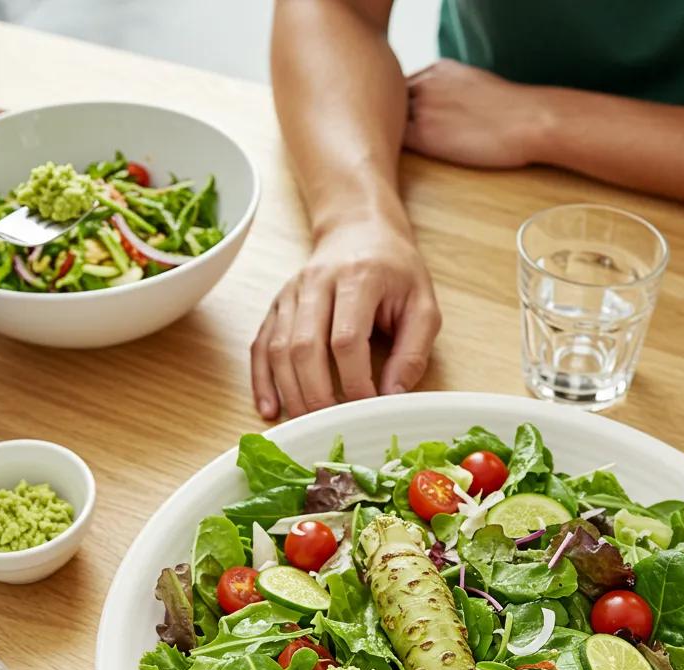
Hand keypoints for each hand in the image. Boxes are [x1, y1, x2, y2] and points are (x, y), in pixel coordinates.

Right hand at [251, 220, 440, 417]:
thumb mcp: (423, 305)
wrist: (358, 230)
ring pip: (278, 349)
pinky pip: (260, 346)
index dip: (354, 380)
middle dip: (316, 394)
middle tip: (332, 425)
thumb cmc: (395, 271)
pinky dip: (262, 381)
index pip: (346, 339)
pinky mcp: (276, 306)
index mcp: (358, 278)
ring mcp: (291, 294)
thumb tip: (392, 396)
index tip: (367, 407)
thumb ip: (413, 351)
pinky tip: (270, 408)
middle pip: (304, 347)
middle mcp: (317, 283)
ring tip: (305, 425)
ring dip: (289, 393)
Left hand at [405, 61, 548, 167]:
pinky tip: (403, 165)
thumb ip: (451, 93)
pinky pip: (395, 143)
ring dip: (391, 140)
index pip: (403, 89)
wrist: (528, 120)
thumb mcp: (475, 86)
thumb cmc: (511, 112)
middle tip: (399, 146)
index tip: (407, 128)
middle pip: (392, 105)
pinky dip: (394, 153)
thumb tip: (444, 113)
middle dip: (394, 125)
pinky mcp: (424, 133)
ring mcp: (422, 107)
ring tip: (399, 158)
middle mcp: (425, 83)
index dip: (403, 111)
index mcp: (437, 69)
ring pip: (391, 124)